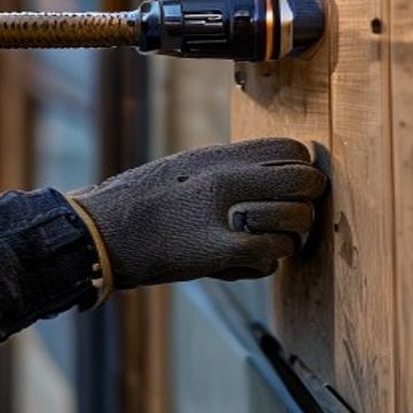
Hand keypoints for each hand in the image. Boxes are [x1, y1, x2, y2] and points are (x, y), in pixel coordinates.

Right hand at [68, 138, 326, 289]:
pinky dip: (265, 263)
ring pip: (295, 224)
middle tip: (293, 214)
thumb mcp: (188, 167)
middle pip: (304, 182)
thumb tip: (278, 168)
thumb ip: (232, 166)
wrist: (105, 233)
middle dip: (307, 200)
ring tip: (265, 241)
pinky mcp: (218, 252)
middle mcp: (226, 179)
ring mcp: (224, 216)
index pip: (292, 149)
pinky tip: (243, 261)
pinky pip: (272, 257)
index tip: (291, 185)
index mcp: (220, 156)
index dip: (301, 169)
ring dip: (287, 237)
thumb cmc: (144, 200)